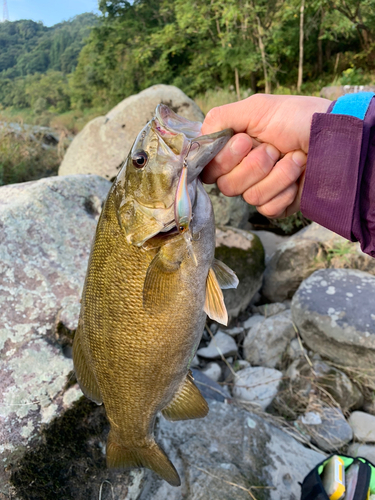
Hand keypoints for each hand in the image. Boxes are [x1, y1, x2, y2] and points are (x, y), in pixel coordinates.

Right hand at [201, 94, 330, 217]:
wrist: (336, 139)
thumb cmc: (298, 118)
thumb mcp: (257, 108)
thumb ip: (221, 118)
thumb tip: (198, 137)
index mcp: (235, 150)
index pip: (209, 168)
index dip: (224, 160)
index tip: (244, 142)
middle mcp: (245, 171)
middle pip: (227, 186)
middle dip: (254, 165)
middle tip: (274, 149)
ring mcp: (262, 189)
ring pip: (249, 197)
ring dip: (276, 175)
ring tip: (295, 158)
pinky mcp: (279, 205)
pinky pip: (268, 208)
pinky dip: (286, 190)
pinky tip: (299, 176)